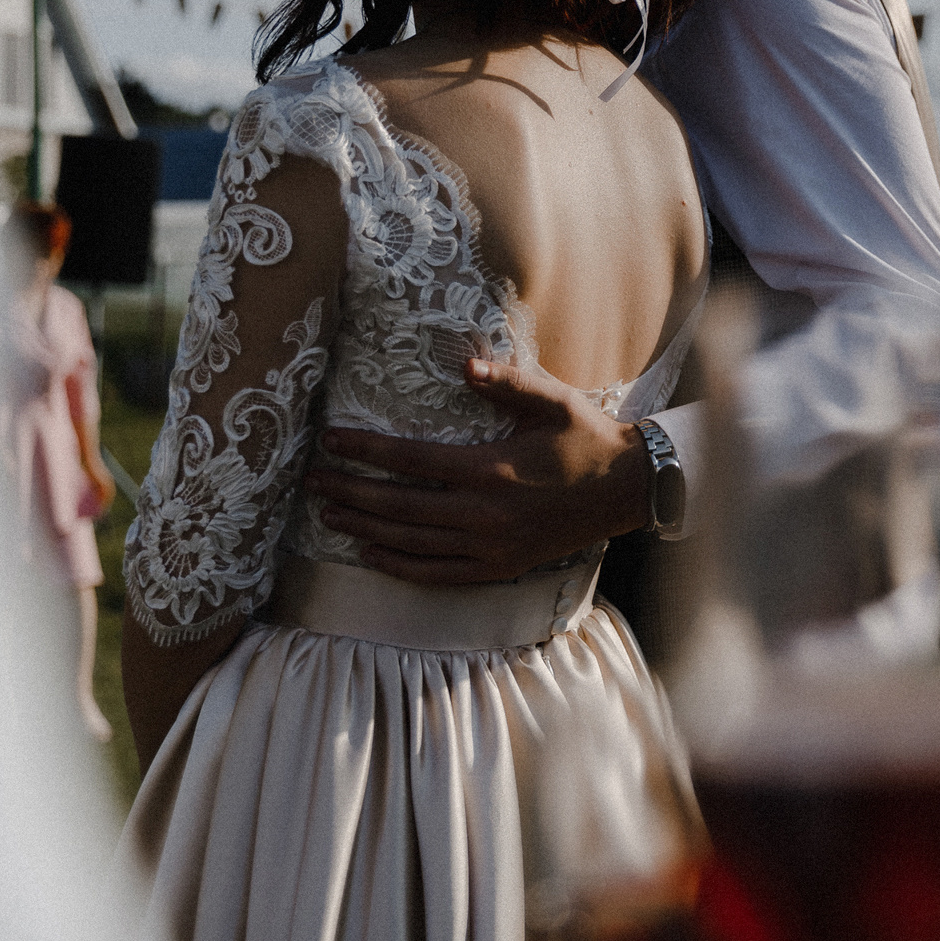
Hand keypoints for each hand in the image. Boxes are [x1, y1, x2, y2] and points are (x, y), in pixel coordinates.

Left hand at [307, 359, 650, 584]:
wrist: (627, 489)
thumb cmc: (587, 438)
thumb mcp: (552, 401)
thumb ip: (507, 383)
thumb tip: (463, 367)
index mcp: (490, 469)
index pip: (409, 460)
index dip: (365, 451)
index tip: (331, 441)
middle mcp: (483, 513)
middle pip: (398, 505)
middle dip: (350, 491)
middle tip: (313, 481)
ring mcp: (489, 545)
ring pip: (409, 541)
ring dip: (364, 527)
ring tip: (329, 512)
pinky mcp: (498, 567)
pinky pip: (436, 573)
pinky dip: (398, 565)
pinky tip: (371, 553)